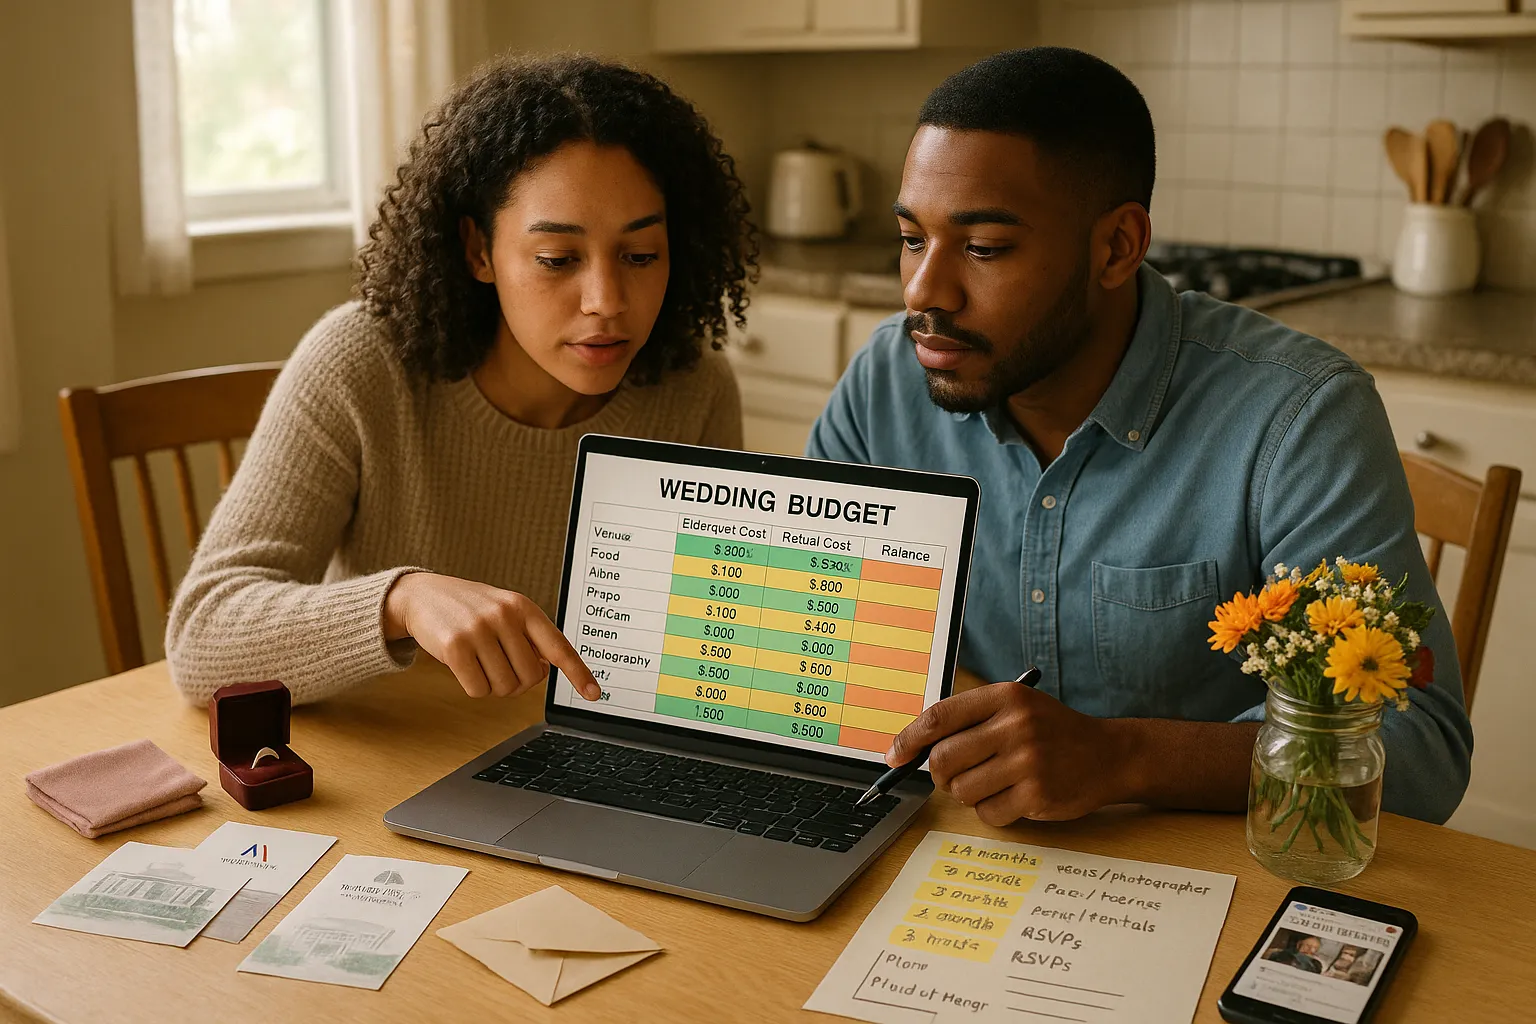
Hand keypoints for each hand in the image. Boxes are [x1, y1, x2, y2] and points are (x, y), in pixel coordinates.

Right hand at [383, 572, 600, 700]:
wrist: (423, 595)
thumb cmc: (470, 609)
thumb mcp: (505, 611)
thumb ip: (527, 637)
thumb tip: (545, 671)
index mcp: (524, 607)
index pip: (559, 646)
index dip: (579, 673)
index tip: (595, 694)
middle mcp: (505, 616)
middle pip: (529, 678)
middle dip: (517, 683)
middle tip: (500, 667)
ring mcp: (479, 630)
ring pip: (504, 687)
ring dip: (493, 685)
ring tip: (480, 662)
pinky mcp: (455, 647)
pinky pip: (478, 690)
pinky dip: (473, 687)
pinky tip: (464, 666)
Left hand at [886, 682, 1133, 823]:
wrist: (1109, 755)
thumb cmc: (1051, 732)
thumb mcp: (1016, 708)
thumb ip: (970, 720)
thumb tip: (913, 749)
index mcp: (1005, 697)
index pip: (939, 717)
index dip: (909, 740)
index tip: (895, 756)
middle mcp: (1016, 726)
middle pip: (943, 760)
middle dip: (941, 774)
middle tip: (955, 776)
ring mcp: (1028, 762)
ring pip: (962, 791)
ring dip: (969, 794)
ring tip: (994, 783)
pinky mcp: (1037, 795)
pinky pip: (988, 813)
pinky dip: (992, 811)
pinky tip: (1014, 797)